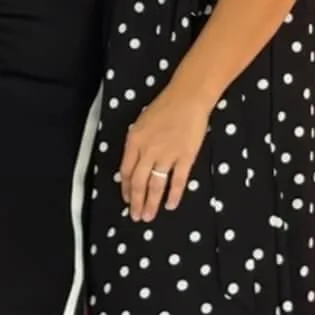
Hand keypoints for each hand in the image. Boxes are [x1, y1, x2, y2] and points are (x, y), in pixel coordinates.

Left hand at [120, 85, 210, 220]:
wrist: (188, 98)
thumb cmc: (164, 107)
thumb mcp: (141, 124)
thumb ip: (136, 145)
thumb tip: (133, 166)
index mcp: (134, 141)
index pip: (126, 171)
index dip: (126, 188)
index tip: (127, 200)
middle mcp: (148, 151)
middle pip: (139, 183)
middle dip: (136, 202)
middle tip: (136, 216)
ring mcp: (167, 155)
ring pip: (156, 185)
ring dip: (151, 203)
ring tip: (149, 217)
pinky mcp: (185, 158)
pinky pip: (177, 181)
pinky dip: (173, 195)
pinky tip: (170, 205)